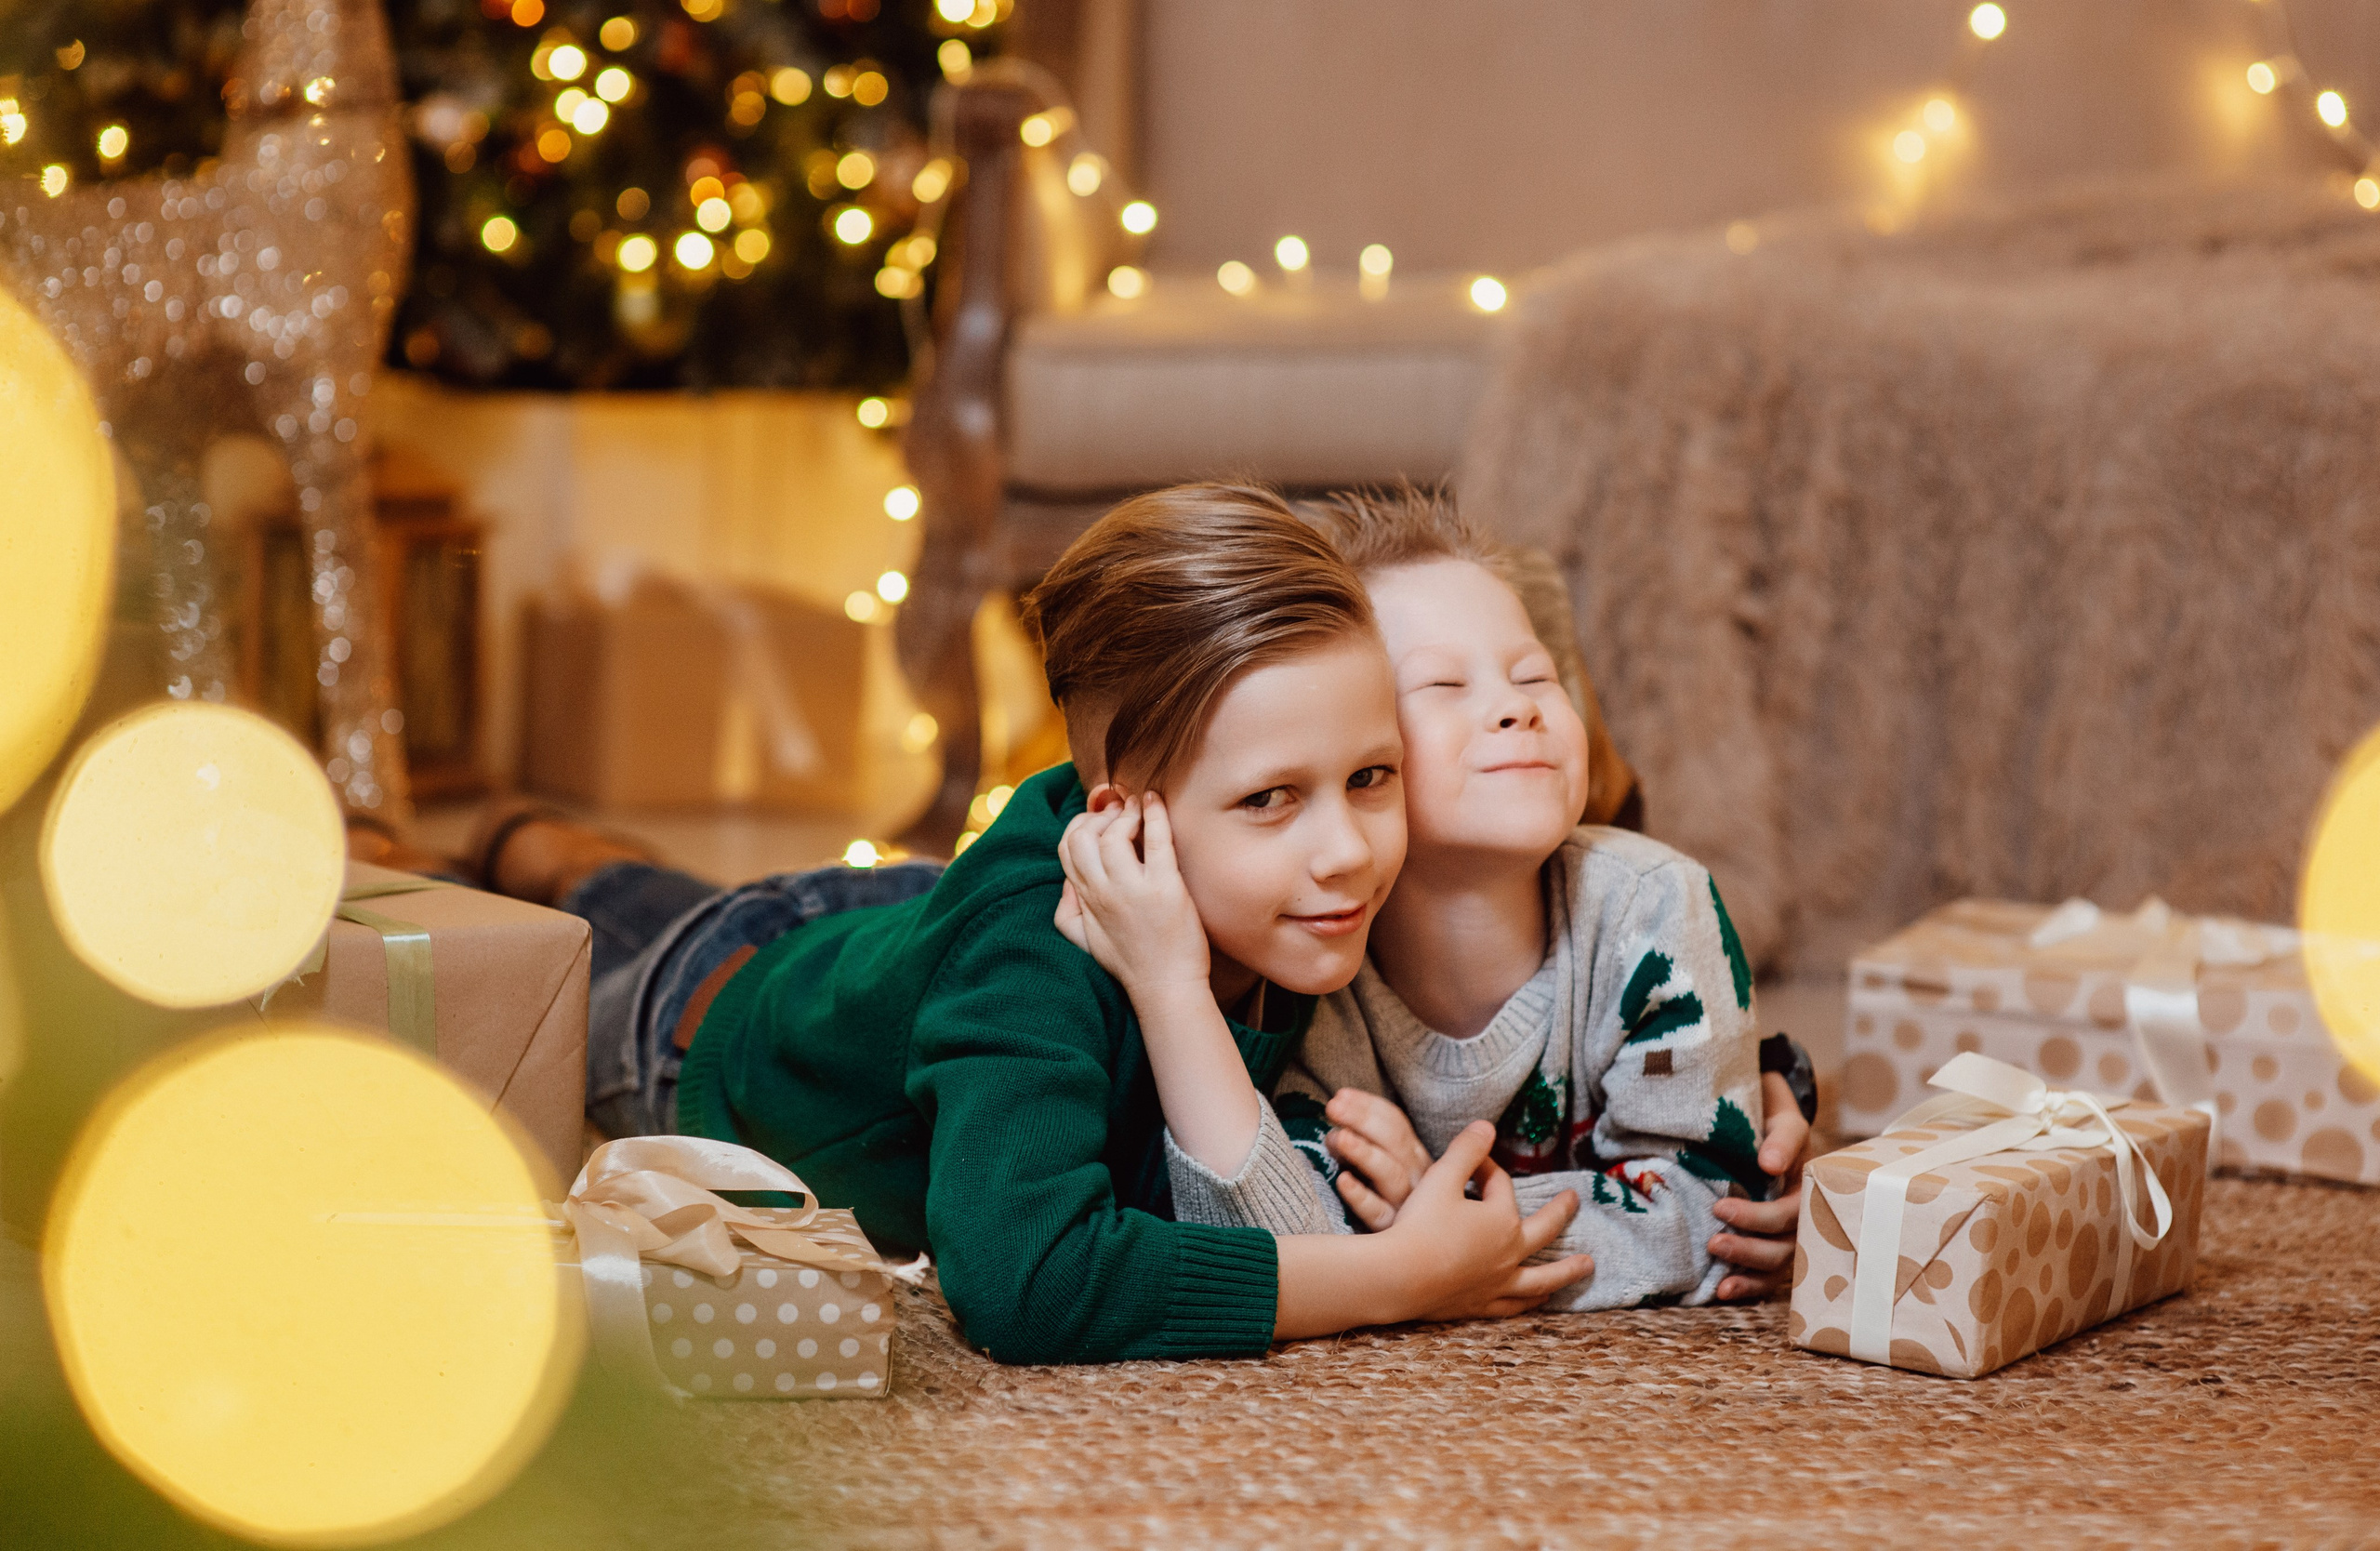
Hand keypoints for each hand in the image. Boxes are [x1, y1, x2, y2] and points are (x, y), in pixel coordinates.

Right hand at [1053, 790, 1209, 996]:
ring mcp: (1132, 890)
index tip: (1100, 817)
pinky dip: (1155, 815)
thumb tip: (1066, 879)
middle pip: (1084, 837)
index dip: (1080, 823)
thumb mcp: (1084, 940)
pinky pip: (1156, 841)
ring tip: (1139, 807)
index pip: (1067, 848)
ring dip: (1126, 813)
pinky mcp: (1164, 889)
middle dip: (1098, 814)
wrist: (1165, 988)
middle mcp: (1103, 893)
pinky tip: (1155, 801)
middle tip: (1120, 809)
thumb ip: (1067, 908)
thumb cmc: (1130, 963)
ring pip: (1114, 836)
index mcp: (1085, 900)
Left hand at [1325, 1088, 1434, 1230]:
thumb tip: (1336, 1111)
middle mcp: (1416, 1178)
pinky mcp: (1392, 1231)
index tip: (1340, 1095)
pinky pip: (1379, 1214)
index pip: (1397, 1123)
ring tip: (1339, 1138)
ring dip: (1364, 1153)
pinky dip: (1361, 1197)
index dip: (1369, 1106)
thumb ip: (1365, 1140)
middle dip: (1363, 1119)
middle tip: (1333, 1107)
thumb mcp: (1387, 1166)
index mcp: (1415, 1157)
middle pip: (1395, 1142)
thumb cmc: (1393, 1202)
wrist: (1415, 1254)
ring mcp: (1407, 1205)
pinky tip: (1342, 1181)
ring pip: (1391, 1175)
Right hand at [1385, 1122, 1593, 1319]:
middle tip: (1574, 1200)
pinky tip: (1539, 1299)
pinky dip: (1530, 1302)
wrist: (1397, 1276)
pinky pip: (1514, 1306)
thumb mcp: (1441, 1178)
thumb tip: (1487, 1126)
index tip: (1472, 1161)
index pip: (1500, 1186)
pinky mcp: (1481, 1305)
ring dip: (1566, 1271)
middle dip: (1561, 1212)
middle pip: (1544, 1230)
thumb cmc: (1419, 1225)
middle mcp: (1509, 1253)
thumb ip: (1466, 1151)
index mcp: (1501, 1219)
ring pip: (1542, 1278)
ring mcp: (1498, 1283)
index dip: (1486, 1168)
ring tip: (1586, 1267)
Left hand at [1708, 1070, 1814, 1300]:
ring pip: (1776, 1267)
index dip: (1757, 1219)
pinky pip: (1766, 1276)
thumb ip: (1782, 1138)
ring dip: (1748, 1275)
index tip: (1719, 1208)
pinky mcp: (1767, 1244)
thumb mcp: (1783, 1119)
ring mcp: (1786, 1234)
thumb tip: (1770, 1165)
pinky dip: (1748, 1286)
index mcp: (1810, 1189)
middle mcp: (1802, 1216)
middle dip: (1749, 1250)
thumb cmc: (1773, 1118)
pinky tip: (1724, 1293)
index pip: (1790, 1214)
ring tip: (1719, 1282)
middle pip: (1784, 1248)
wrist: (1763, 1116)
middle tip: (1713, 1242)